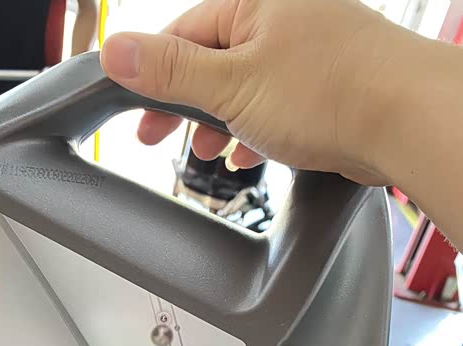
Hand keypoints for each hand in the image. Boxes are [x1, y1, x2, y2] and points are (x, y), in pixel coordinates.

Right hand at [100, 0, 416, 185]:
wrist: (406, 118)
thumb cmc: (330, 92)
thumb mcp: (231, 84)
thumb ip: (171, 71)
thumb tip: (115, 50)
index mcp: (255, 2)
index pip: (184, 35)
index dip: (153, 78)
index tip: (135, 111)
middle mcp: (283, 17)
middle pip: (212, 60)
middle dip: (184, 105)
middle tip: (159, 140)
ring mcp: (308, 49)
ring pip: (244, 85)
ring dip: (219, 123)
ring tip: (207, 155)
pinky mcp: (327, 83)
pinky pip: (275, 101)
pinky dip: (255, 128)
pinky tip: (249, 152)